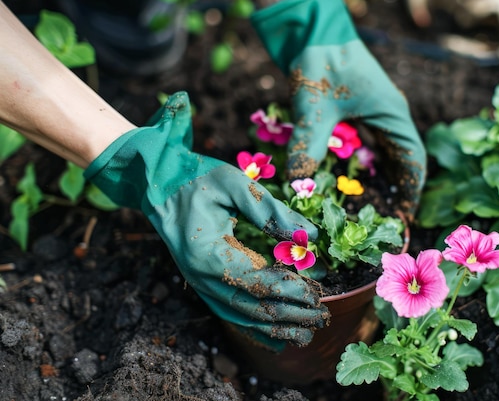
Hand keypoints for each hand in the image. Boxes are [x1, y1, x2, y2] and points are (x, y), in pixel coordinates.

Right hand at [85, 92, 328, 349]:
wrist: (157, 185)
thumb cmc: (196, 179)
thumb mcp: (233, 183)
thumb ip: (270, 210)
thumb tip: (309, 235)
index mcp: (208, 255)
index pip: (256, 283)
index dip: (289, 291)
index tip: (317, 291)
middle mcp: (202, 278)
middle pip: (252, 309)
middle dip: (290, 315)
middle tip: (322, 315)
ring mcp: (201, 285)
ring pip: (242, 318)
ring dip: (276, 329)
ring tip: (307, 335)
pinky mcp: (205, 284)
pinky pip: (231, 313)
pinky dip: (255, 328)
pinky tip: (277, 338)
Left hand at [251, 0, 426, 220]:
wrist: (311, 32)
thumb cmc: (321, 60)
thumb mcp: (315, 104)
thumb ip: (308, 142)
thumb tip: (298, 181)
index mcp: (392, 114)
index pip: (412, 159)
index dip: (410, 189)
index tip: (403, 216)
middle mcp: (388, 118)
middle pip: (399, 162)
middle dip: (393, 191)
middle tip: (383, 221)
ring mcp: (373, 116)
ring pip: (383, 156)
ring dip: (378, 181)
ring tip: (368, 209)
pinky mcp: (356, 116)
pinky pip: (365, 148)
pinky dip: (360, 168)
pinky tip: (346, 184)